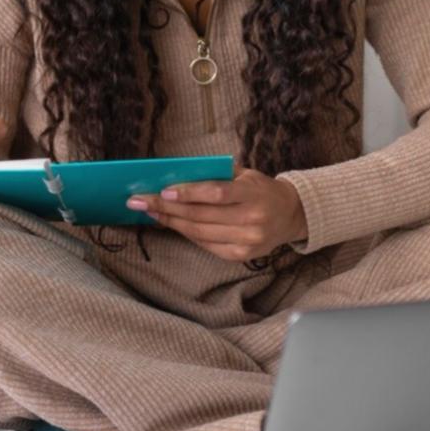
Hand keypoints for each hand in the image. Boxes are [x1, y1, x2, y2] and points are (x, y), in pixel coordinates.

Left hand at [126, 169, 307, 261]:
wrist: (290, 215)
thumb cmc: (261, 189)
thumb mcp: (246, 175)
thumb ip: (217, 175)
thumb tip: (177, 176)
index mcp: (253, 195)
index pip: (216, 194)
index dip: (188, 193)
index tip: (163, 190)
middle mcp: (251, 221)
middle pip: (201, 216)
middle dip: (166, 208)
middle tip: (139, 201)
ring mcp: (246, 242)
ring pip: (199, 233)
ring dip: (170, 222)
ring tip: (149, 212)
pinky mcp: (240, 256)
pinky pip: (205, 244)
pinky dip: (185, 233)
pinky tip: (171, 223)